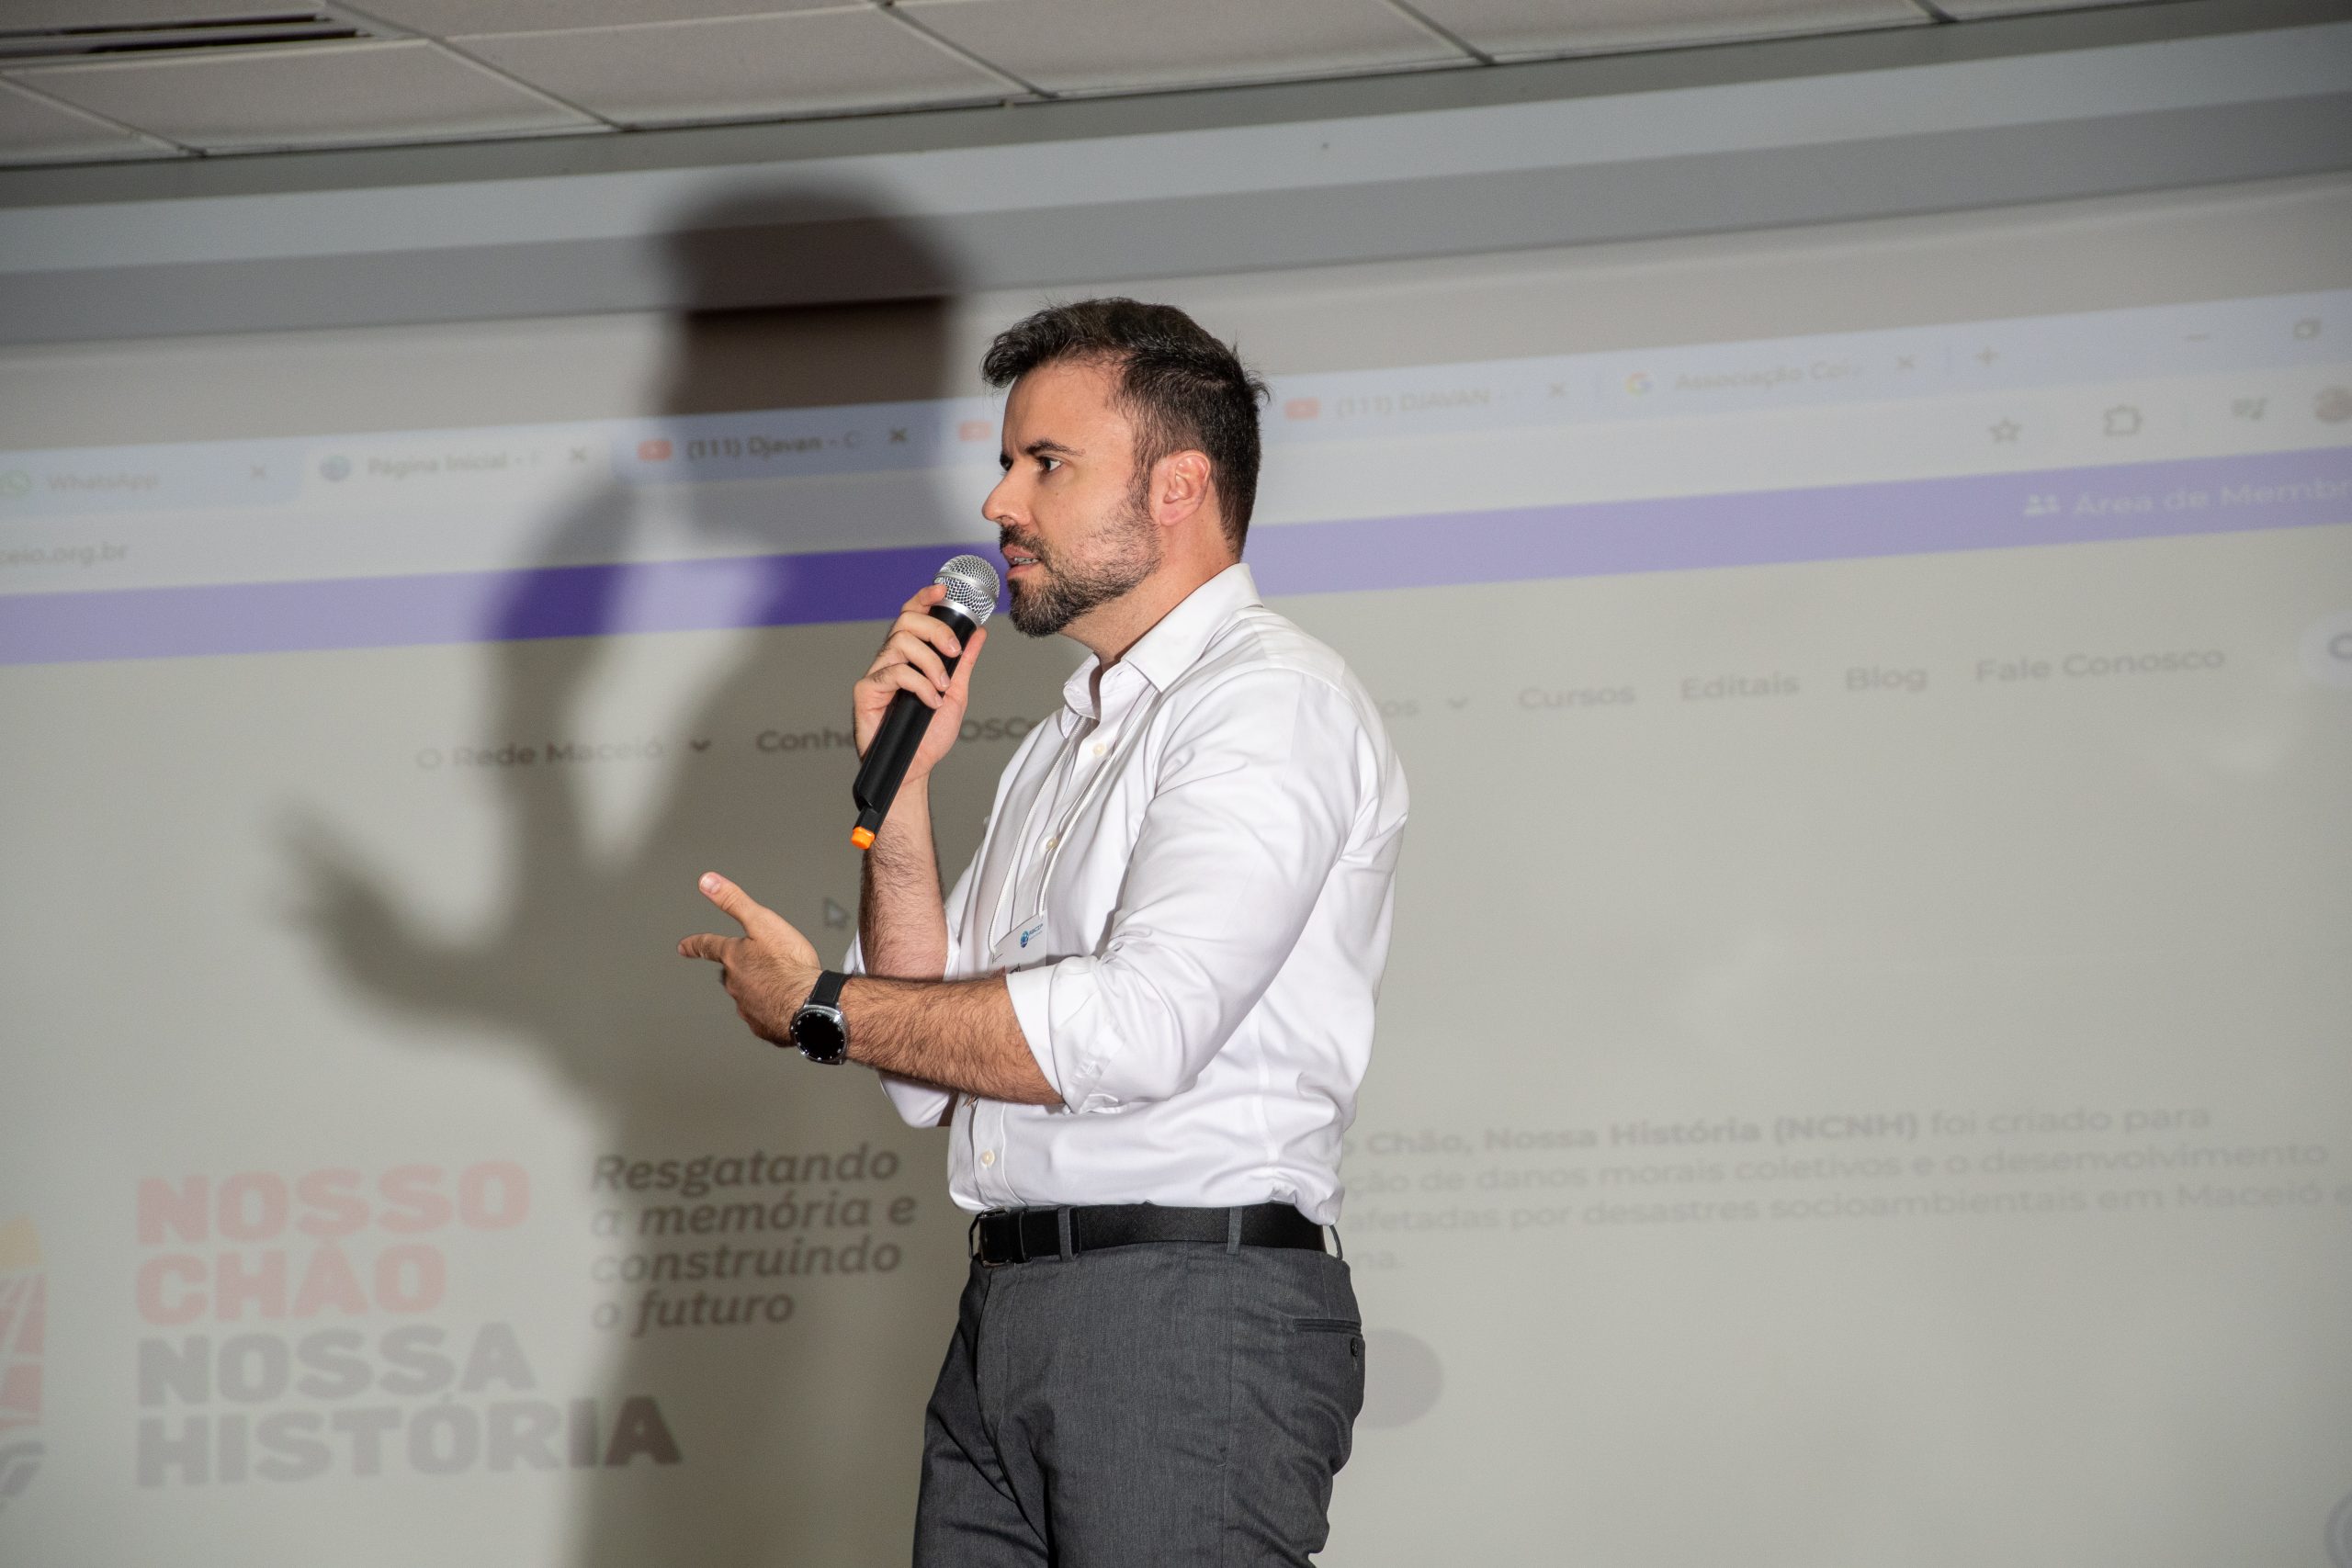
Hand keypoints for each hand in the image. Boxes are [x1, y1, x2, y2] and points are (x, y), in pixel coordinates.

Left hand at [677, 872, 822, 1045]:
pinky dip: (770, 1009)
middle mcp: (735, 983)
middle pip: (731, 974)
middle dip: (740, 970)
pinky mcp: (762, 1025)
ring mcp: (747, 1006)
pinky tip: (785, 1004)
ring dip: (758, 990)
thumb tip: (707, 881)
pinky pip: (763, 1016)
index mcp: (734, 957)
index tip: (684, 947)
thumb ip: (734, 901)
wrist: (807, 1003)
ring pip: (746, 996)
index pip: (709, 946)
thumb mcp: (762, 922)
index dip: (696, 944)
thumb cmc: (789, 963)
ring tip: (778, 985)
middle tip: (759, 966)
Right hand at [852, 583, 987, 784]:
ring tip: (942, 689)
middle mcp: (890, 660)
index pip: (911, 616)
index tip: (944, 590)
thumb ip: (963, 663)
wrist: (916, 769)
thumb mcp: (956, 693)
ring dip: (930, 664)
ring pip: (900, 643)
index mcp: (909, 657)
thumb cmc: (928, 735)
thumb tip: (978, 634)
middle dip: (935, 630)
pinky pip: (893, 672)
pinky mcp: (866, 691)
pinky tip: (929, 702)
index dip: (924, 597)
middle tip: (953, 653)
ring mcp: (877, 674)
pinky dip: (919, 685)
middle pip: (905, 621)